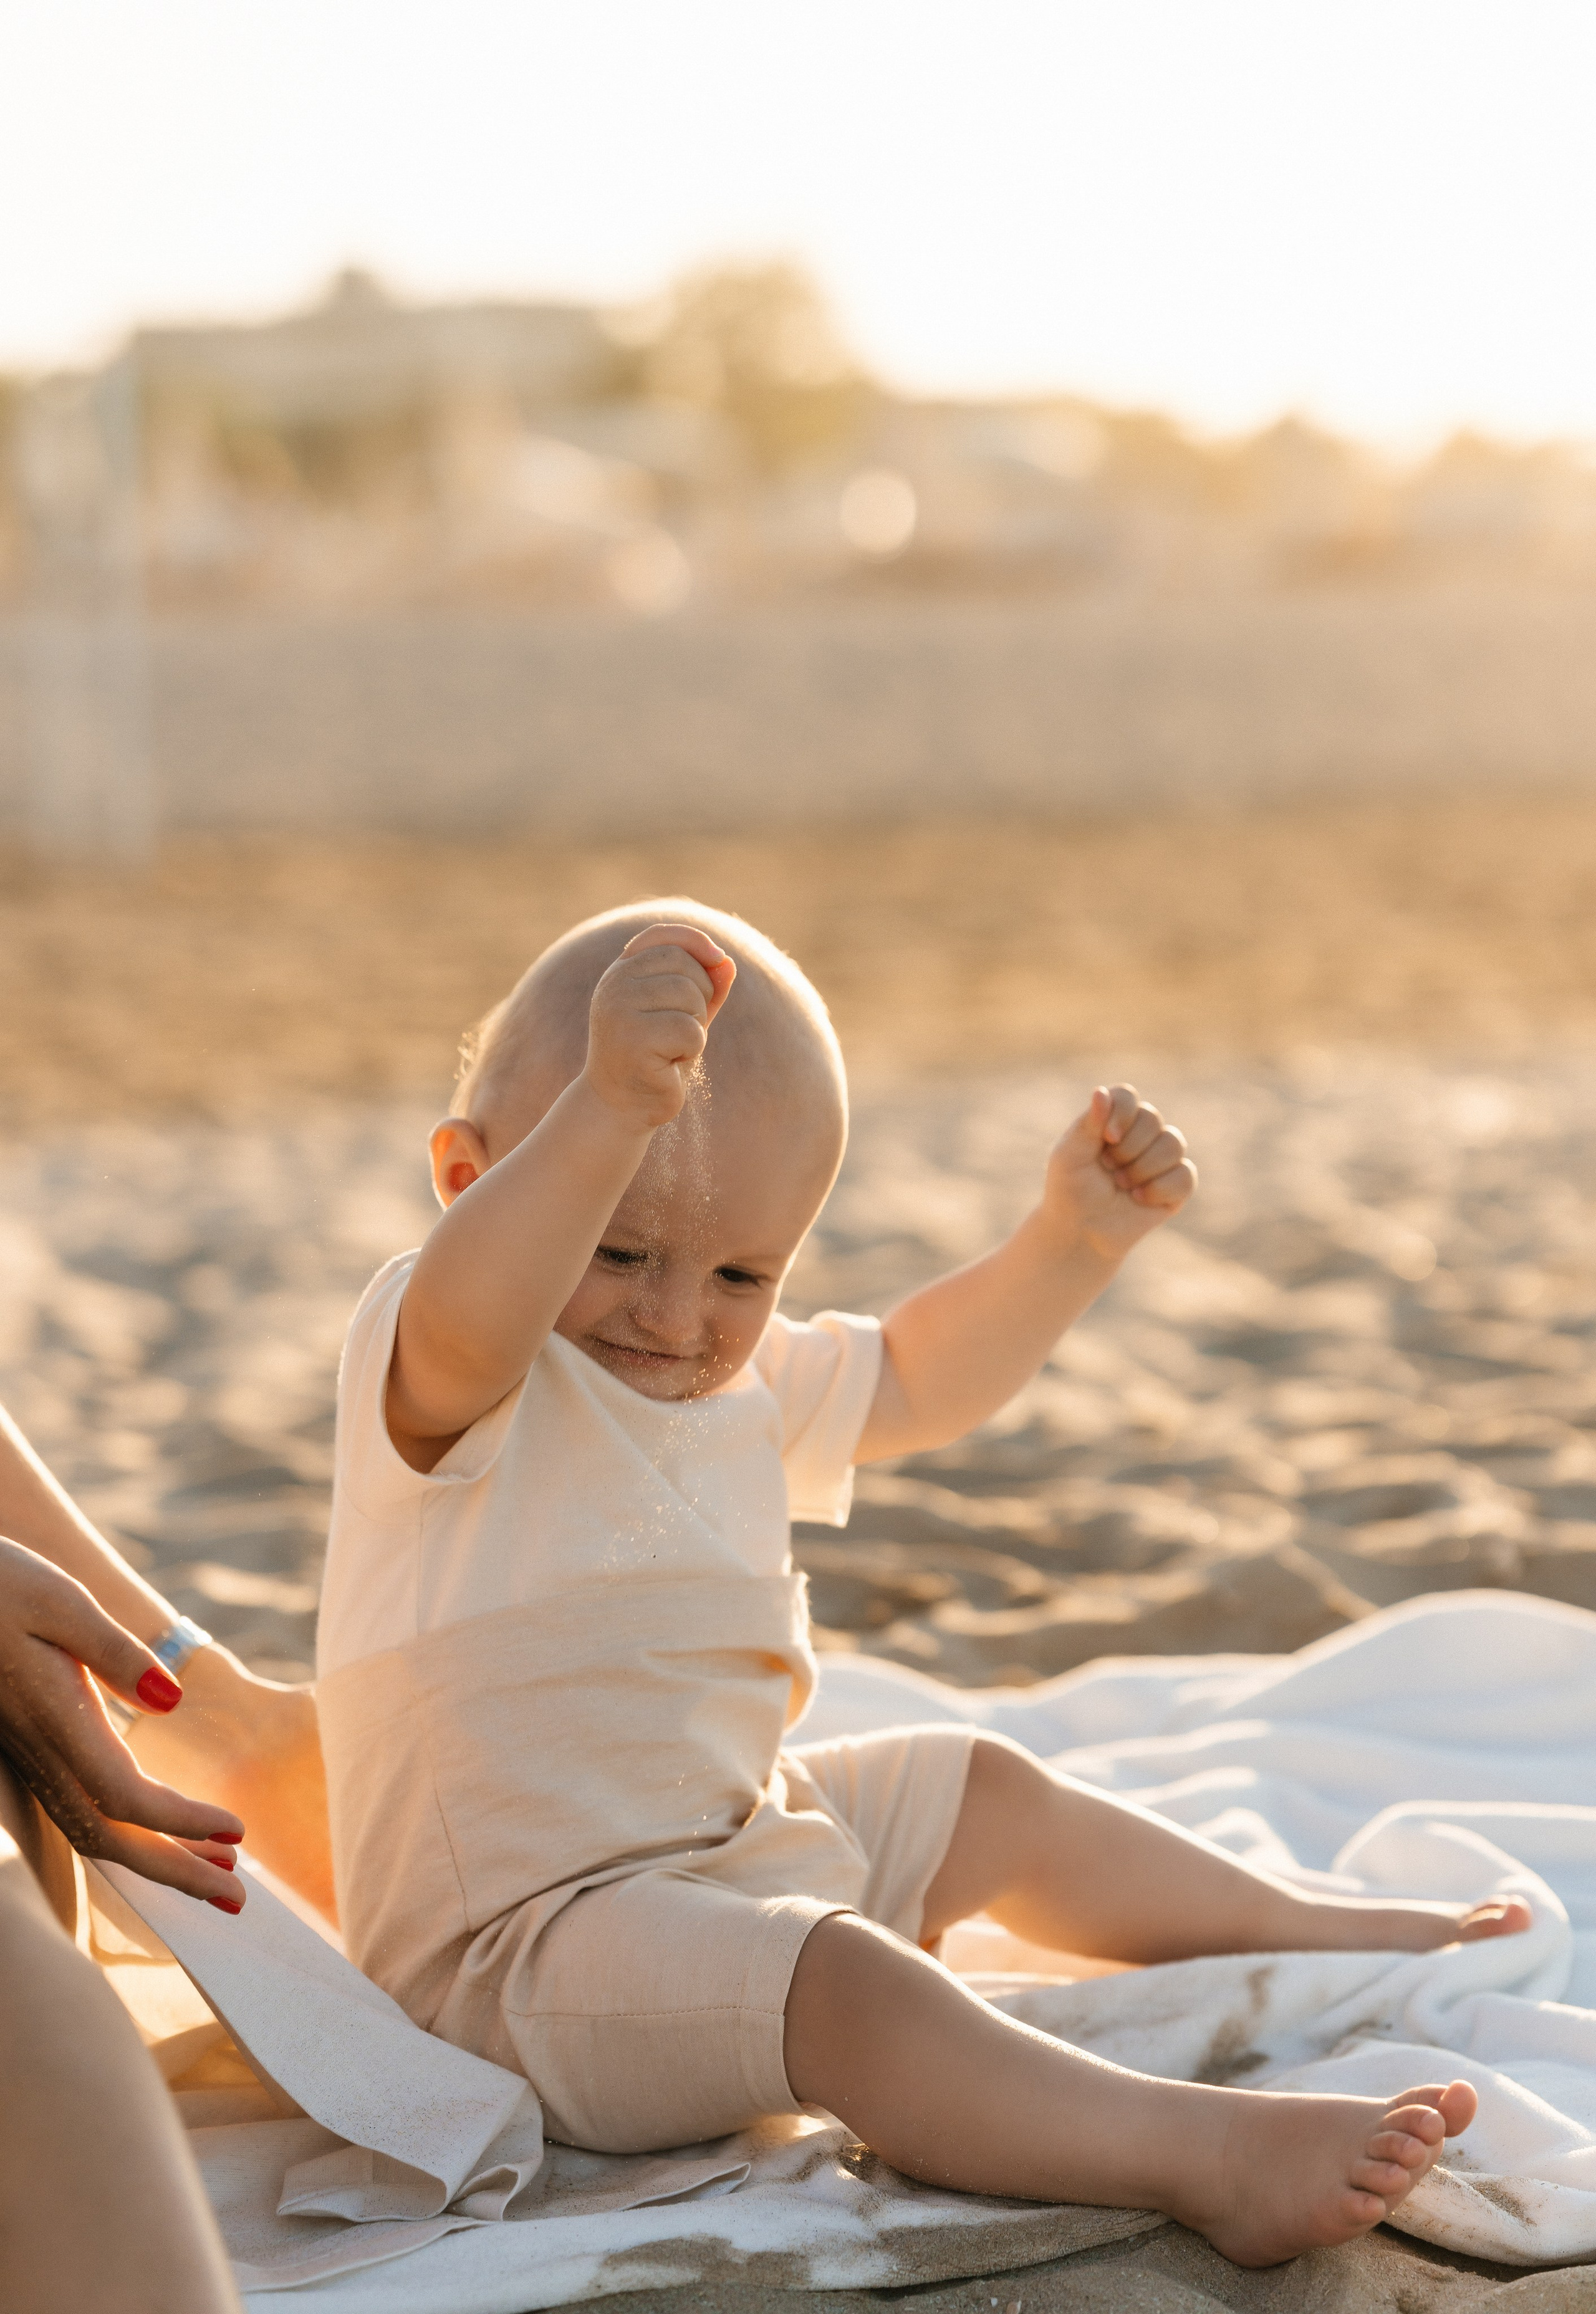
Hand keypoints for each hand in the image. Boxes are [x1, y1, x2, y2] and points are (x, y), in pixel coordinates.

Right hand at [0, 1538, 244, 1909]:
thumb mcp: (61, 1601)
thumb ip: (116, 1651)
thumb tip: (171, 1700)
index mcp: (56, 1720)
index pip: (125, 1797)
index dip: (180, 1822)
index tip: (236, 1833)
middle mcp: (42, 1749)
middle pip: (109, 1836)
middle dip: (173, 1872)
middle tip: (237, 1901)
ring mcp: (31, 1754)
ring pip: (92, 1829)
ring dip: (154, 1857)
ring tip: (215, 1872)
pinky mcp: (30, 1745)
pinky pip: (79, 1808)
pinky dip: (127, 1829)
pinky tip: (159, 1826)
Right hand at [582, 923, 736, 1130]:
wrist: (622, 1106)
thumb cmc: (657, 1058)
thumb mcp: (683, 1015)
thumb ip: (706, 987)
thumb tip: (726, 962)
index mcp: (621, 972)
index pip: (661, 936)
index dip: (695, 941)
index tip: (718, 958)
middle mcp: (614, 985)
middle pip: (683, 965)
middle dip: (700, 996)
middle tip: (681, 1030)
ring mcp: (619, 1011)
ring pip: (689, 997)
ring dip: (696, 1027)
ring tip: (673, 1048)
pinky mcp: (632, 1041)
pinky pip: (688, 1031)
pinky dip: (692, 1049)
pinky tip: (670, 1065)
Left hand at [1043, 1084, 1196, 1261]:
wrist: (1081, 1232)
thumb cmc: (1070, 1190)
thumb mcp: (1070, 1155)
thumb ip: (1088, 1124)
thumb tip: (1101, 1092)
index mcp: (1113, 1121)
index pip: (1127, 1097)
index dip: (1123, 1112)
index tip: (1108, 1137)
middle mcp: (1141, 1135)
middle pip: (1152, 1118)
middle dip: (1128, 1149)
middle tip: (1109, 1169)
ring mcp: (1161, 1159)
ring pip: (1173, 1143)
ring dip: (1142, 1168)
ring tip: (1122, 1185)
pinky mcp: (1176, 1186)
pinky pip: (1185, 1175)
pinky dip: (1159, 1189)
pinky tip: (1138, 1199)